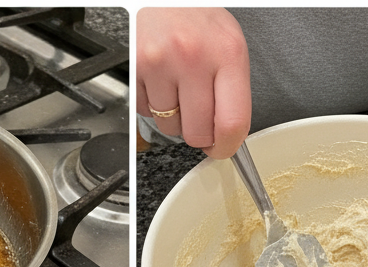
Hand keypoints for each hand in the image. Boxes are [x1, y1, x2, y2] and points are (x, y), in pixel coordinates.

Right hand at [136, 8, 251, 158]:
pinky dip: (152, 103)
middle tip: (198, 112)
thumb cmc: (197, 17)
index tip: (221, 149)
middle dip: (198, 132)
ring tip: (177, 84)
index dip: (226, 147)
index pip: (232, 123)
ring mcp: (161, 63)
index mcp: (227, 53)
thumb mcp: (228, 46)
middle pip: (197, 133)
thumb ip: (232, 93)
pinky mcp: (136, 67)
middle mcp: (194, 57)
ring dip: (173, 116)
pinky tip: (160, 78)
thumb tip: (227, 137)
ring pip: (169, 126)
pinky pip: (145, 111)